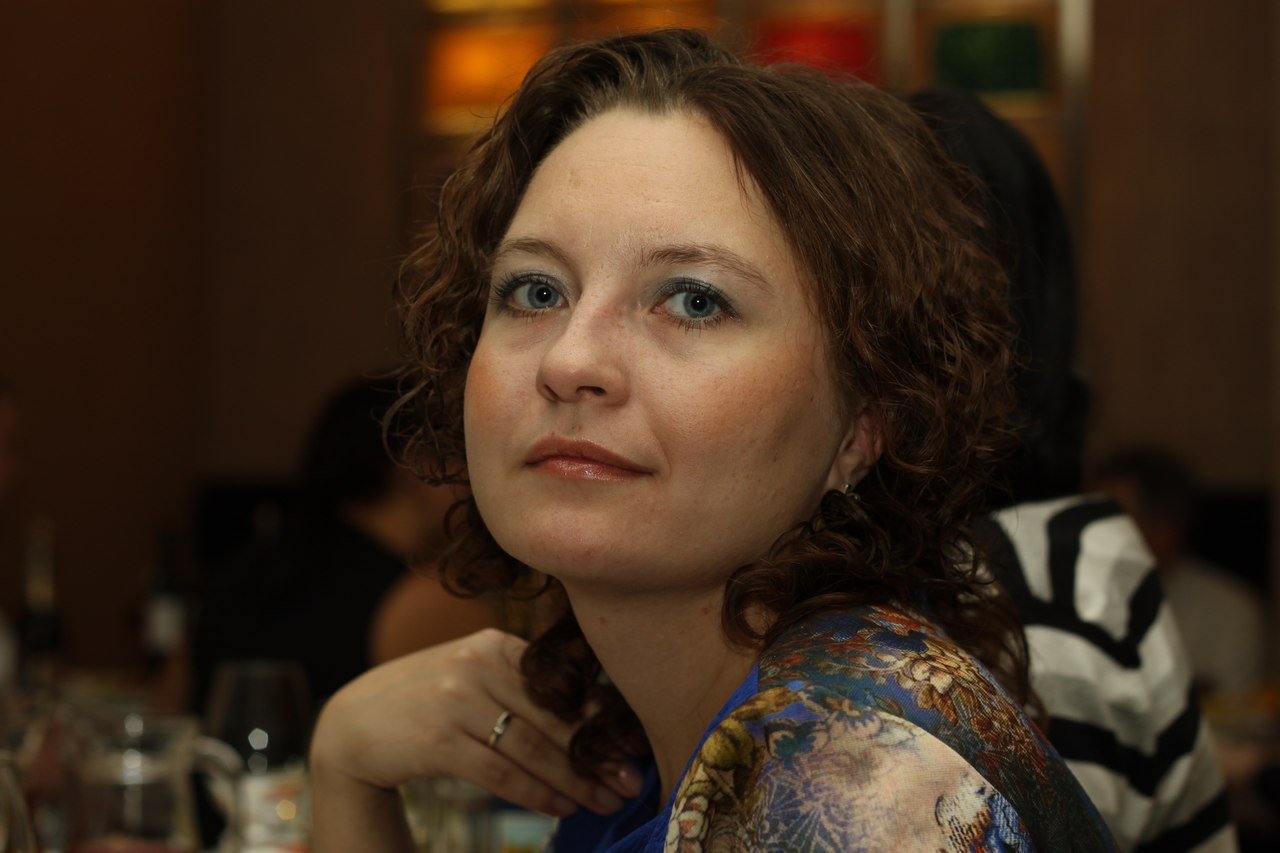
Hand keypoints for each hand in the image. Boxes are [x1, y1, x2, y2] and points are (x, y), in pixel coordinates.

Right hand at [310, 628, 640, 818]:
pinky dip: (536, 793)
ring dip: (573, 780)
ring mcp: (455, 700)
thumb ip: (521, 687)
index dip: (601, 719)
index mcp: (493, 645)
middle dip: (597, 755)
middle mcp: (477, 664)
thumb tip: (596, 718)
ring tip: (603, 802)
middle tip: (631, 783)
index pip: (560, 684)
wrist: (353, 723)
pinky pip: (500, 771)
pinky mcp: (438, 740)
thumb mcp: (472, 677)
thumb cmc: (428, 703)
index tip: (633, 747)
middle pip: (551, 717)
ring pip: (531, 747)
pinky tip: (561, 808)